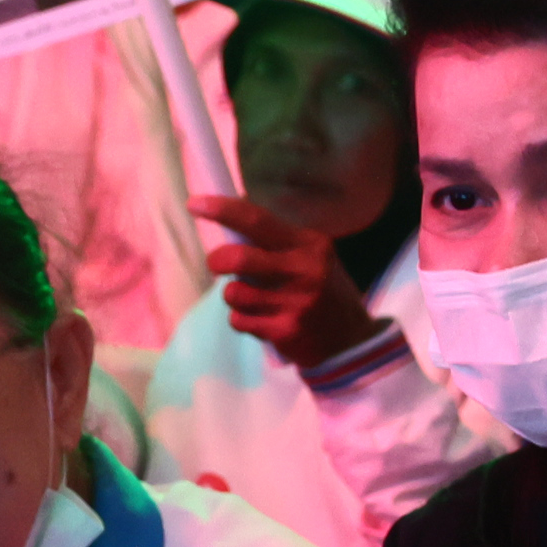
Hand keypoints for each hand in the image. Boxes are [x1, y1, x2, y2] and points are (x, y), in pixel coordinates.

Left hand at [192, 186, 375, 363]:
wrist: (351, 341)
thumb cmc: (325, 292)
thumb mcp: (312, 258)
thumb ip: (277, 243)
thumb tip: (230, 221)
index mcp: (309, 245)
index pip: (259, 221)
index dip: (223, 211)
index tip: (195, 204)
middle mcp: (304, 271)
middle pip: (238, 258)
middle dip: (217, 261)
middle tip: (217, 265)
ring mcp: (295, 303)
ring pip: (234, 293)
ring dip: (234, 296)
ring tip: (254, 301)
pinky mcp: (284, 331)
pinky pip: (239, 320)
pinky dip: (243, 320)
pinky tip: (263, 321)